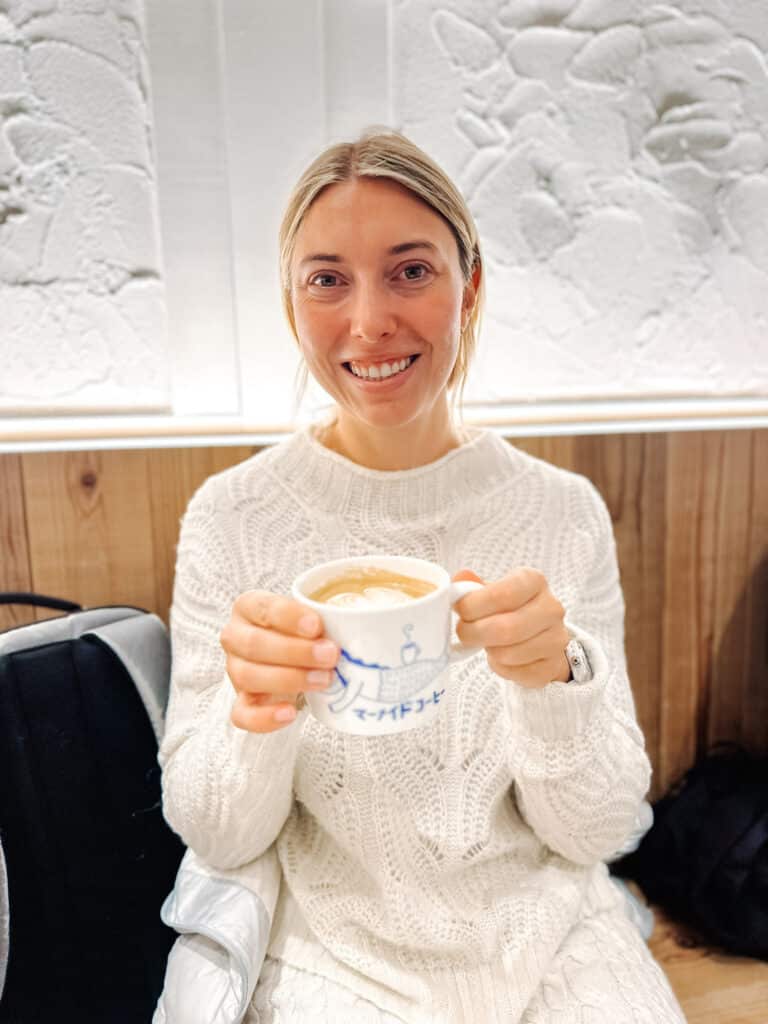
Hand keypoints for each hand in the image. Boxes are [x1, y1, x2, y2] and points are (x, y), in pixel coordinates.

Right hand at [219, 591, 338, 732]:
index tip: (317, 626)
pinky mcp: (241, 702)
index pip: (262, 607)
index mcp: (249, 607)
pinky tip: (290, 713)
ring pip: (248, 677)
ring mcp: (235, 671)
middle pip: (254, 644)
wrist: (293, 656)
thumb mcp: (313, 614)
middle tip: (330, 655)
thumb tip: (361, 619)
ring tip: (324, 680)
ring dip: (289, 679)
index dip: (288, 617)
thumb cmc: (303, 630)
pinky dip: (265, 717)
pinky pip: (242, 715)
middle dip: (295, 651)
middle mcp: (235, 637)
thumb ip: (327, 614)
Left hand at [453, 568, 569, 688]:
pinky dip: (500, 667)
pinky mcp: (553, 665)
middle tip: (463, 632)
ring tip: (486, 642)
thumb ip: (473, 585)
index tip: (459, 610)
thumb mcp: (493, 589)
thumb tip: (461, 577)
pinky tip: (500, 656)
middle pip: (506, 629)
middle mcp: (551, 608)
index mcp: (534, 581)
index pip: (502, 595)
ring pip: (508, 654)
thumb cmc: (510, 608)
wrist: (541, 633)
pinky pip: (516, 673)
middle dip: (474, 633)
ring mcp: (557, 638)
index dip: (473, 606)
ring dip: (488, 651)